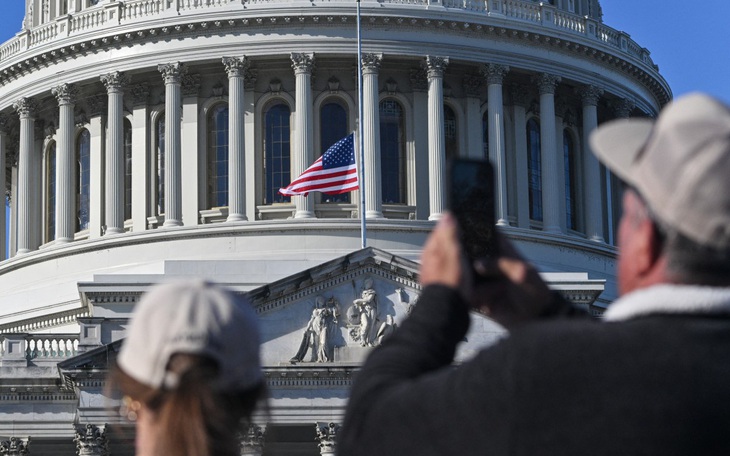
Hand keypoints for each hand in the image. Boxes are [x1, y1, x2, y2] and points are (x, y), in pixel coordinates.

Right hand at [420, 212, 552, 328]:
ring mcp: (485, 280)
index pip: (488, 235)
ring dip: (460, 272)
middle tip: (449, 249)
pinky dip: (462, 290)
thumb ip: (501, 265)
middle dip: (462, 251)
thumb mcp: (522, 272)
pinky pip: (467, 291)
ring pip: (466, 272)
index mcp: (504, 253)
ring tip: (449, 269)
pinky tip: (456, 288)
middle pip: (472, 252)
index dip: (477, 229)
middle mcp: (492, 264)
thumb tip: (478, 264)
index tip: (462, 225)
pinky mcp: (480, 296)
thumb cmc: (536, 291)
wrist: (536, 319)